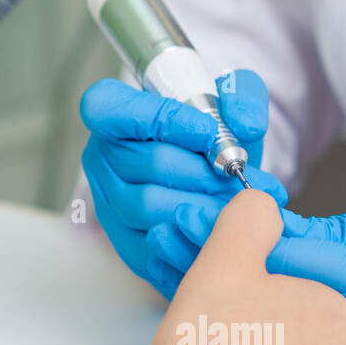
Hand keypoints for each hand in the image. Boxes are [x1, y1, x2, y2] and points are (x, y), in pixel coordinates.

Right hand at [79, 69, 286, 297]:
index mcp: (111, 111)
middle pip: (148, 164)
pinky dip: (196, 240)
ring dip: (203, 206)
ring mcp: (109, 205)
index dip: (160, 119)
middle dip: (203, 172)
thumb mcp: (232, 95)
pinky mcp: (127, 244)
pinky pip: (157, 249)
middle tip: (240, 176)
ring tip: (240, 204)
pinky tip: (228, 231)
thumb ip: (243, 95)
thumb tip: (244, 126)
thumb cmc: (213, 128)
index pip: (110, 109)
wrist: (215, 172)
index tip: (208, 131)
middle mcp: (101, 158)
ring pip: (150, 208)